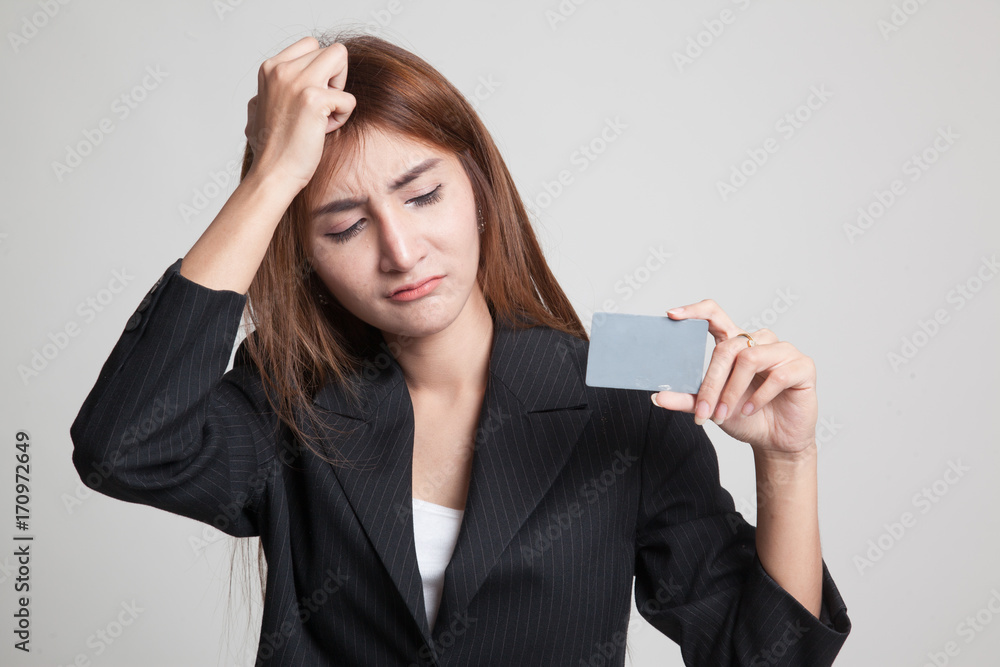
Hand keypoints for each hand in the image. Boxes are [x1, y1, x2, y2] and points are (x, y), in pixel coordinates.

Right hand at [244, 36, 356, 192]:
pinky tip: (322, 131)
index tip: (309, 97)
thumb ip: (277, 86)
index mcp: (270, 68)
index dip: (320, 69)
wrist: (272, 173)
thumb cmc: (273, 147)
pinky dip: (342, 117)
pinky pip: (349, 98)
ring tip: (323, 116)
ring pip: (341, 58)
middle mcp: (282, 69)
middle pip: (331, 51)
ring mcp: (297, 82)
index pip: (312, 44)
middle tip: (320, 107)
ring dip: (339, 90)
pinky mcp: (314, 100)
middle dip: (334, 79)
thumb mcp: (263, 105)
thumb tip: (291, 76)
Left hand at [650, 299, 817, 458]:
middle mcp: (759, 341)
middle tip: (703, 412)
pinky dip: (759, 396)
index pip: (715, 315)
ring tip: (725, 414)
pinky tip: (750, 410)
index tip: (672, 315)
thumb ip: (688, 399)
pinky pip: (777, 375)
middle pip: (727, 348)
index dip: (695, 310)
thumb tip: (657, 396)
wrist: (775, 440)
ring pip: (749, 359)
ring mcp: (783, 351)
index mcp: (736, 343)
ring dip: (732, 391)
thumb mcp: (711, 408)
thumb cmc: (744, 417)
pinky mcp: (802, 366)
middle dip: (711, 382)